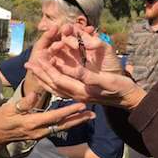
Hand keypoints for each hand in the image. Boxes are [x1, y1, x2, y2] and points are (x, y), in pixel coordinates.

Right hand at [0, 92, 94, 151]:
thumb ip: (24, 102)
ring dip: (76, 122)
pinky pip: (57, 129)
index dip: (69, 110)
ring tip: (89, 117)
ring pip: (62, 128)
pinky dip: (68, 124)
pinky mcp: (41, 135)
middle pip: (63, 125)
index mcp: (33, 123)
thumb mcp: (9, 109)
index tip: (81, 105)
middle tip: (93, 114)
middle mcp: (40, 131)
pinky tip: (76, 120)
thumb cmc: (0, 119)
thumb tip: (36, 92)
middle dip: (79, 119)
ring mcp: (41, 135)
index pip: (55, 116)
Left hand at [26, 26, 145, 108]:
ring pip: (56, 87)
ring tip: (35, 69)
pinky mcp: (82, 94)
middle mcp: (77, 95)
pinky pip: (63, 88)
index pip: (59, 79)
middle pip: (54, 84)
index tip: (38, 59)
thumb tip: (75, 70)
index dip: (48, 69)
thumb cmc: (120, 88)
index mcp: (82, 91)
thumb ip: (90, 77)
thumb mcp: (107, 81)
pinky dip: (54, 82)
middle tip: (29, 63)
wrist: (128, 98)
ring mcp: (79, 96)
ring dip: (45, 78)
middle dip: (41, 73)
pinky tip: (51, 77)